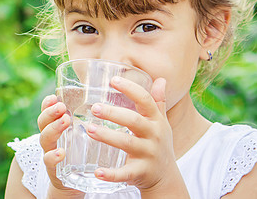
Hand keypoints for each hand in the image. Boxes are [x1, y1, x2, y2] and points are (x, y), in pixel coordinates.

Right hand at [37, 95, 84, 198]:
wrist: (75, 182)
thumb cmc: (81, 153)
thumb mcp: (82, 135)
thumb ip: (88, 119)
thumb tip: (106, 98)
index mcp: (56, 127)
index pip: (47, 112)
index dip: (47, 104)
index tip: (54, 96)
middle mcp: (50, 138)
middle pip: (43, 123)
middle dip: (50, 113)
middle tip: (62, 107)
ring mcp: (49, 153)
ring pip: (45, 139)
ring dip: (53, 129)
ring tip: (65, 121)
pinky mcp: (54, 169)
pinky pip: (49, 161)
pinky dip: (53, 156)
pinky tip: (61, 153)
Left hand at [85, 77, 188, 196]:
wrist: (166, 177)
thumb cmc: (158, 144)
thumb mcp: (161, 123)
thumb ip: (158, 102)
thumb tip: (160, 79)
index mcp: (156, 121)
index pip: (145, 101)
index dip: (130, 89)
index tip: (113, 80)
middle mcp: (153, 136)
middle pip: (134, 121)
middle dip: (113, 114)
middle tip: (94, 107)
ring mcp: (148, 154)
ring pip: (127, 143)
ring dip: (107, 136)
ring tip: (89, 130)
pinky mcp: (140, 172)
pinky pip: (125, 173)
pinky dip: (112, 174)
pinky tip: (97, 172)